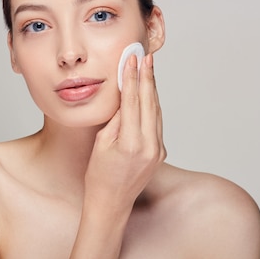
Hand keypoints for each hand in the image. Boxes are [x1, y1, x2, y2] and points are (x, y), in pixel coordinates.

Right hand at [84, 53, 165, 209]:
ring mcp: (158, 150)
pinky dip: (153, 106)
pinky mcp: (160, 152)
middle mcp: (149, 146)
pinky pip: (157, 123)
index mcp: (130, 143)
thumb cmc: (98, 174)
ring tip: (148, 68)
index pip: (133, 102)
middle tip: (146, 56)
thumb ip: (117, 119)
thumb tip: (127, 95)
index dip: (133, 78)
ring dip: (152, 89)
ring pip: (157, 111)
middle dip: (147, 77)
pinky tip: (149, 93)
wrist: (111, 202)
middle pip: (150, 103)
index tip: (132, 59)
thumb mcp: (102, 142)